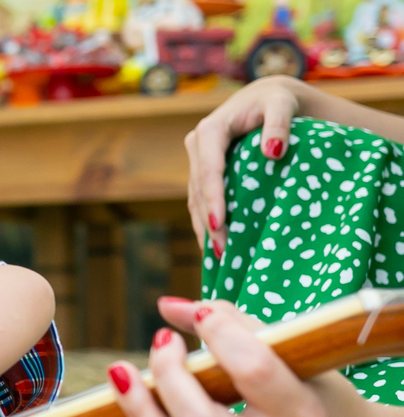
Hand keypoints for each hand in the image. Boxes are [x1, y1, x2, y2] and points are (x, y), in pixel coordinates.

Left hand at [60, 298, 390, 416]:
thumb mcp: (299, 356)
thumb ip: (238, 326)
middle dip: (170, 378)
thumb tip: (167, 304)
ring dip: (136, 413)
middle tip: (160, 341)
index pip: (256, 372)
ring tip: (118, 372)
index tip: (204, 313)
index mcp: (300, 411)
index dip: (224, 337)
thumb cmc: (320, 392)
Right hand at [186, 76, 301, 257]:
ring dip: (204, 228)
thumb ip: (279, 125)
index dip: (213, 199)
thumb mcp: (282, 105)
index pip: (209, 171)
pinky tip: (213, 244)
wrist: (266, 98)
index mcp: (210, 131)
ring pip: (195, 200)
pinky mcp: (202, 172)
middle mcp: (197, 146)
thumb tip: (273, 152)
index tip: (220, 224)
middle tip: (222, 251)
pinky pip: (199, 201)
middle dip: (208, 222)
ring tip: (218, 256)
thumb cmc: (277, 101)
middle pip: (198, 191)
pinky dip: (205, 222)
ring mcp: (197, 161)